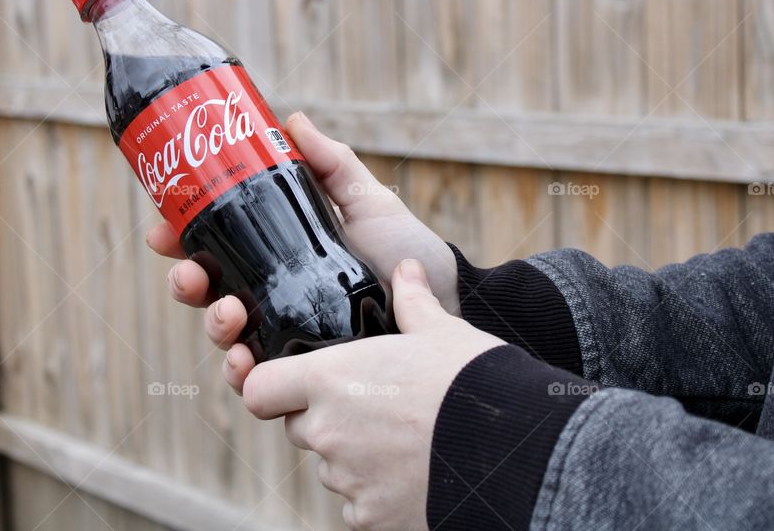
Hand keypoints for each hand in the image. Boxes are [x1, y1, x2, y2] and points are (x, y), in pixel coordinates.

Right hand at [146, 111, 461, 389]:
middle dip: (185, 283)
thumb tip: (291, 118)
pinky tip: (244, 362)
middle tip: (188, 274)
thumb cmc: (408, 252)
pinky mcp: (302, 374)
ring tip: (230, 312)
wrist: (447, 302)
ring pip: (224, 336)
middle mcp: (273, 297)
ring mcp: (284, 336)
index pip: (215, 247)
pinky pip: (258, 383)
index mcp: (277, 256)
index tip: (162, 228)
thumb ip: (331, 164)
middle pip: (207, 293)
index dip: (180, 239)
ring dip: (211, 324)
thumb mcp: (368, 202)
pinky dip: (241, 374)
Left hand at [243, 259, 503, 529]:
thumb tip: (407, 268)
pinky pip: (358, 505)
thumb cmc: (472, 379)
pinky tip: (414, 472)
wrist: (514, 448)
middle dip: (325, 418)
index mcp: (331, 378)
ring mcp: (347, 479)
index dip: (273, 385)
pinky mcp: (371, 517)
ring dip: (353, 455)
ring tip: (404, 438)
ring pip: (331, 467)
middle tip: (371, 406)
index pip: (259, 388)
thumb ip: (412, 301)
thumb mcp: (441, 330)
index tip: (297, 381)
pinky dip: (377, 493)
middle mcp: (327, 431)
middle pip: (298, 427)